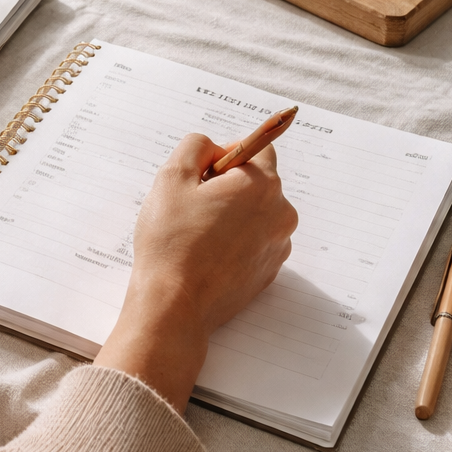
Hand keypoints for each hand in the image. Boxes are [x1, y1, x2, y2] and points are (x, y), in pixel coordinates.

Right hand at [94, 133, 296, 411]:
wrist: (175, 305)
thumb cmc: (171, 242)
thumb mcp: (171, 177)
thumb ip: (195, 146)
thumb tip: (213, 148)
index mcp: (261, 185)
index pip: (258, 147)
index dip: (226, 154)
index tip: (202, 174)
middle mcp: (280, 213)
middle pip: (258, 181)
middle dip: (229, 185)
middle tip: (193, 205)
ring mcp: (278, 245)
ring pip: (256, 213)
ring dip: (232, 214)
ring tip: (197, 233)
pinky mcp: (268, 271)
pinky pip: (254, 241)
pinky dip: (235, 241)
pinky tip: (207, 254)